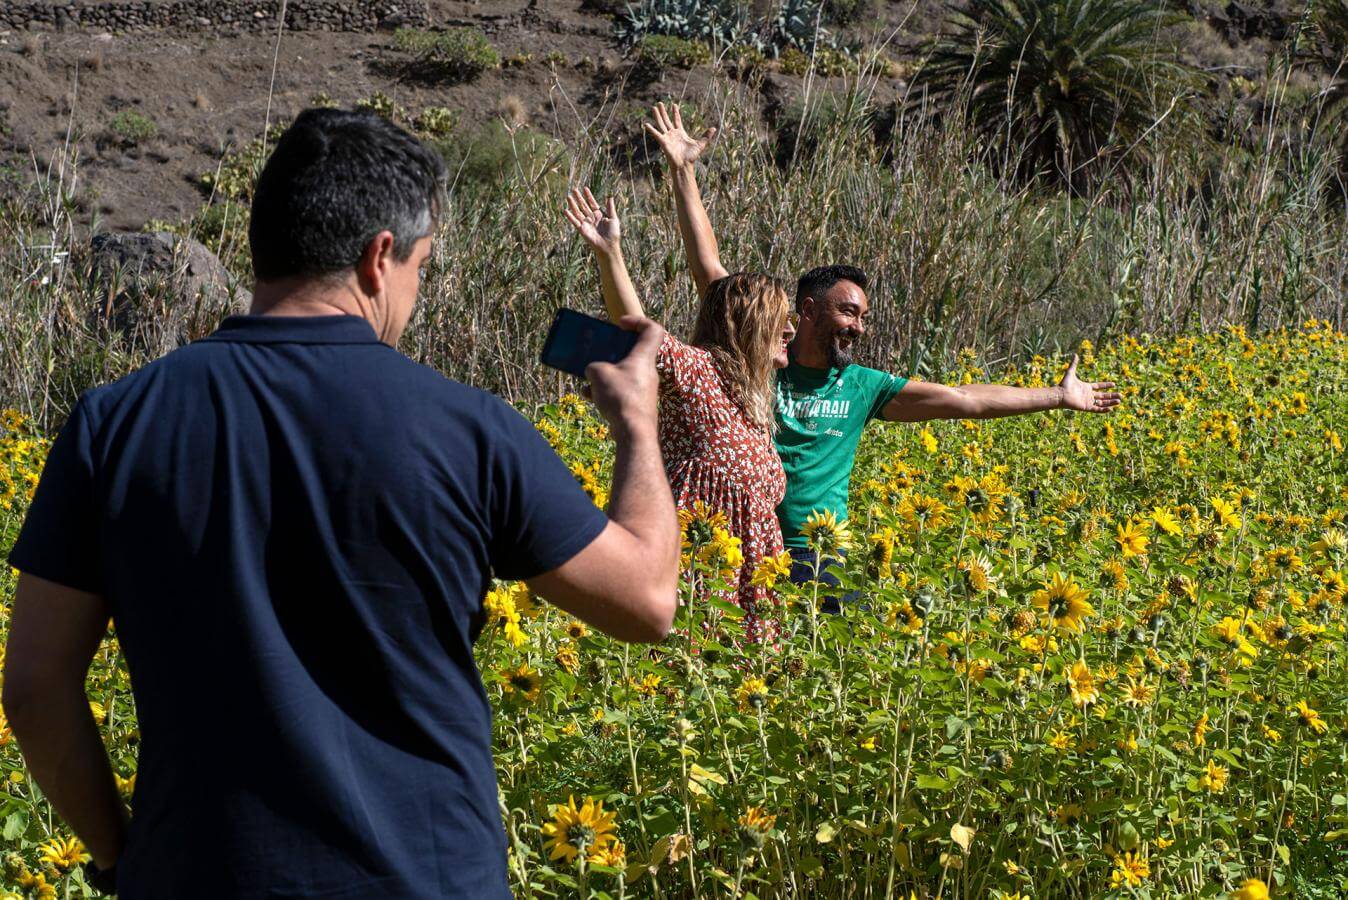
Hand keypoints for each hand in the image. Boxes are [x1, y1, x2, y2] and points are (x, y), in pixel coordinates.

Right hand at [563, 186, 621, 256]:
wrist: (609, 246)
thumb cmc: (613, 234)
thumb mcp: (613, 218)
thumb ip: (610, 208)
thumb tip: (610, 197)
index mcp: (599, 215)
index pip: (592, 203)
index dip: (588, 196)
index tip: (584, 188)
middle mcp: (591, 218)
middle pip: (583, 206)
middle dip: (579, 198)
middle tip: (574, 189)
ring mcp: (586, 223)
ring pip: (578, 212)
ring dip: (573, 205)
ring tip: (568, 197)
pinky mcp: (582, 229)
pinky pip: (575, 222)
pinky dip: (570, 217)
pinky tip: (566, 210)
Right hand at [584, 316, 663, 436]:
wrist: (633, 432)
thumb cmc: (621, 398)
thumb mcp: (598, 373)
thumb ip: (593, 366)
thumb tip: (593, 372)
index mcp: (643, 357)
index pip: (652, 330)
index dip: (637, 321)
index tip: (620, 324)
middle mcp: (647, 371)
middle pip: (633, 352)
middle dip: (613, 351)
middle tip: (599, 352)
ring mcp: (644, 388)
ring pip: (624, 373)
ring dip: (606, 373)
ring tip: (590, 378)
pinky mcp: (637, 404)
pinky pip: (621, 390)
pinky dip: (606, 391)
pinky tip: (590, 396)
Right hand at [643, 102, 717, 169]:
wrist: (684, 165)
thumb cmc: (691, 157)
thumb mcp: (700, 144)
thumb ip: (706, 136)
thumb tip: (714, 128)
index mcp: (680, 133)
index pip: (677, 120)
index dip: (675, 112)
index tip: (674, 105)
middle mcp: (673, 134)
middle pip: (667, 120)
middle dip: (663, 111)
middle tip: (659, 103)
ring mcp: (667, 137)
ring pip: (661, 124)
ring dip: (657, 116)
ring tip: (654, 107)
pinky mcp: (663, 142)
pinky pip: (656, 134)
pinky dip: (651, 129)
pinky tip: (646, 124)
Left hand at [1058, 355, 1121, 412]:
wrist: (1059, 394)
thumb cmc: (1064, 384)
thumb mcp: (1070, 372)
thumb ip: (1074, 364)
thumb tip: (1075, 354)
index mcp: (1086, 387)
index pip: (1099, 386)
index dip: (1106, 385)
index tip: (1114, 384)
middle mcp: (1088, 395)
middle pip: (1103, 396)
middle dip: (1112, 396)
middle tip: (1121, 396)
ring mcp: (1087, 401)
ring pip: (1102, 403)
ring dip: (1110, 402)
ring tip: (1119, 402)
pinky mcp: (1086, 407)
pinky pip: (1096, 409)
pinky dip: (1103, 410)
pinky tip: (1111, 409)